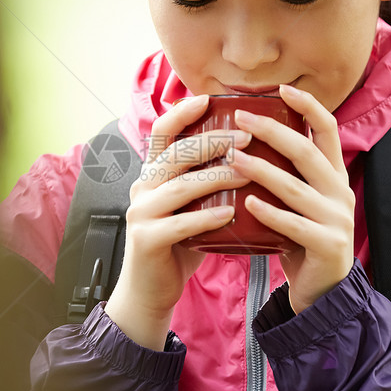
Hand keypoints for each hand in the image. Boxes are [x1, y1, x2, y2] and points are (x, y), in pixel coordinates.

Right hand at [105, 94, 251, 349]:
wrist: (150, 291)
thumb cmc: (178, 245)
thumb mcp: (189, 207)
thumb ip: (205, 182)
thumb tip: (248, 155)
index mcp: (152, 175)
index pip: (162, 134)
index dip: (181, 113)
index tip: (208, 99)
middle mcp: (142, 187)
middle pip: (176, 154)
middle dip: (212, 142)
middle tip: (247, 136)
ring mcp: (141, 213)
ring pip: (181, 186)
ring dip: (218, 178)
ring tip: (249, 174)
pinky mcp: (146, 240)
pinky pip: (180, 224)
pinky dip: (207, 217)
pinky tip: (230, 215)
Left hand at [231, 84, 354, 313]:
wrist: (323, 290)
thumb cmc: (302, 240)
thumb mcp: (301, 202)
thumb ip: (287, 175)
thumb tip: (246, 140)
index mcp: (334, 176)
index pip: (328, 130)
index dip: (307, 107)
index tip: (281, 89)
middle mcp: (339, 192)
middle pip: (307, 152)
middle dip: (272, 131)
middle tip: (241, 118)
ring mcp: (336, 219)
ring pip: (295, 187)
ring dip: (261, 169)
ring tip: (232, 157)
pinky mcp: (326, 244)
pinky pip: (294, 225)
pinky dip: (270, 212)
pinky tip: (248, 202)